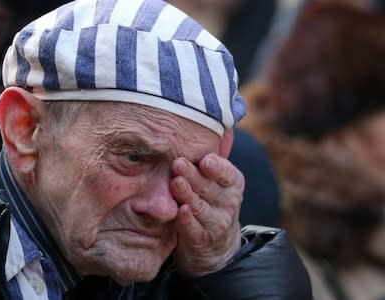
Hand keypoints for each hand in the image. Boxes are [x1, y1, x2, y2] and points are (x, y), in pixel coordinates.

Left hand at [170, 153, 243, 276]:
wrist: (215, 245)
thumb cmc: (209, 201)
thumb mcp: (216, 180)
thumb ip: (211, 159)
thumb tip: (216, 128)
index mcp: (233, 183)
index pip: (227, 173)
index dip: (216, 167)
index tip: (205, 160)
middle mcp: (228, 202)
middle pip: (209, 187)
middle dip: (193, 176)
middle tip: (178, 164)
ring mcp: (217, 222)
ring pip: (200, 207)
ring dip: (187, 195)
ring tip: (175, 183)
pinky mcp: (202, 239)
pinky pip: (193, 229)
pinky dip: (187, 220)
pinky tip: (180, 211)